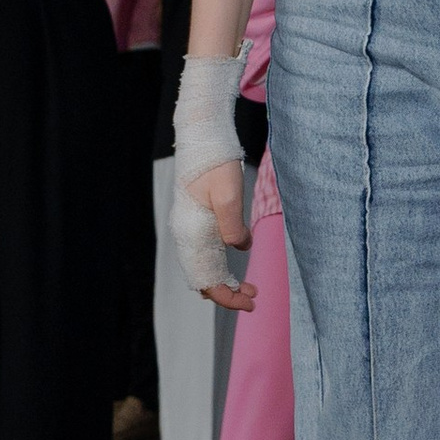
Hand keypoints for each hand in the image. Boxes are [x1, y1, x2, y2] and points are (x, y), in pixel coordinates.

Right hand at [172, 156, 253, 308]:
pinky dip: (218, 266)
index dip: (228, 297)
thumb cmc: (215, 162)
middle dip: (227, 294)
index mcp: (191, 233)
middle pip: (203, 279)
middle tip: (254, 297)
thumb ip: (233, 226)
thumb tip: (240, 247)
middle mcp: (185, 234)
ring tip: (247, 286)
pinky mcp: (193, 220)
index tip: (251, 302)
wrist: (201, 137)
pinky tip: (234, 263)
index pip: (207, 280)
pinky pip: (202, 254)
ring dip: (223, 281)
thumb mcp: (228, 194)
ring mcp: (187, 227)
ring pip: (202, 268)